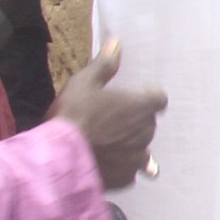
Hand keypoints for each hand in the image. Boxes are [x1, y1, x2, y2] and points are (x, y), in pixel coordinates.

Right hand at [51, 42, 166, 189]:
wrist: (60, 156)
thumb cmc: (74, 113)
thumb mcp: (85, 82)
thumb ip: (104, 64)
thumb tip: (116, 42)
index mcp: (141, 107)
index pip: (158, 99)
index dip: (148, 97)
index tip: (134, 98)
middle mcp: (146, 132)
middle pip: (147, 123)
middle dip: (134, 121)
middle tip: (111, 121)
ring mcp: (138, 156)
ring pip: (141, 148)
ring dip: (129, 144)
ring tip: (107, 143)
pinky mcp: (127, 177)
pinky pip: (130, 170)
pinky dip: (121, 166)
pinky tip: (106, 163)